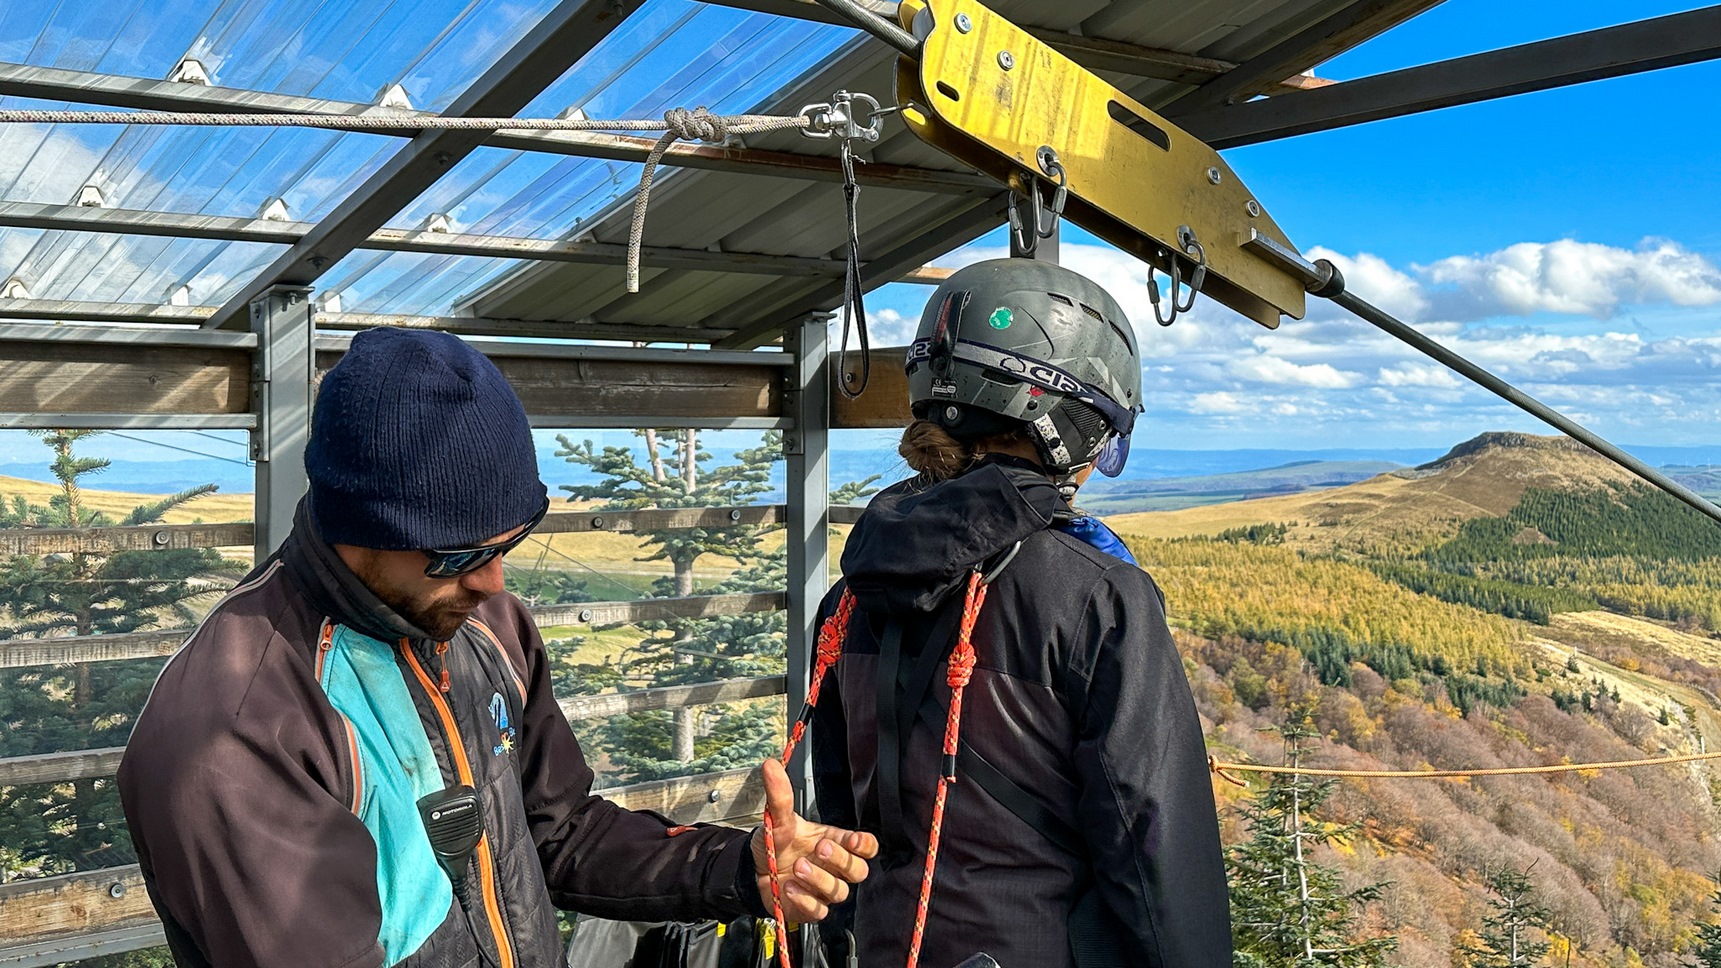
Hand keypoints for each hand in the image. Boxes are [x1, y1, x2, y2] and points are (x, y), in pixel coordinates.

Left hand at [751, 757, 878, 922]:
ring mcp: (824, 890)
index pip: (867, 847)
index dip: (865, 845)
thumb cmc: (776, 844)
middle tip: (821, 848)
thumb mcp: (778, 818)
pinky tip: (790, 887)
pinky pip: (819, 911)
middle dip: (841, 860)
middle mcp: (834, 868)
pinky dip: (805, 900)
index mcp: (836, 842)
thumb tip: (771, 766)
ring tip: (798, 867)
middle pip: (858, 870)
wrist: (752, 870)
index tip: (851, 839)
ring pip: (839, 891)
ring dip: (819, 879)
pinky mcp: (811, 908)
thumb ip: (779, 795)